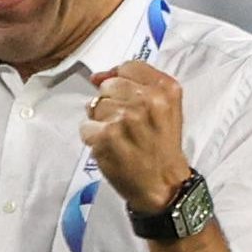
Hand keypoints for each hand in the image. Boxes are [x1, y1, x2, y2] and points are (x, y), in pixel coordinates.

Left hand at [79, 61, 190, 213]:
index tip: (125, 96)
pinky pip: (86, 126)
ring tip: (121, 138)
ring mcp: (125, 118)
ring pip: (95, 105)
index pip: (128, 67)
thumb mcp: (165, 107)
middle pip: (108, 86)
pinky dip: (93, 138)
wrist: (163, 185)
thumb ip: (136, 83)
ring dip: (102, 122)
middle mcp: (147, 101)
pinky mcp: (106, 136)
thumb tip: (97, 76)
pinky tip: (111, 147)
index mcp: (166, 89)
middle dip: (112, 103)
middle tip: (127, 125)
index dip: (121, 81)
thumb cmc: (162, 146)